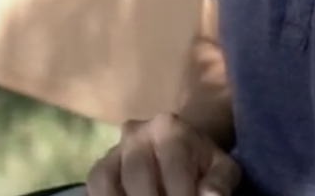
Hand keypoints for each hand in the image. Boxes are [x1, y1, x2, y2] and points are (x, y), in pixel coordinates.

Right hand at [86, 112, 240, 195]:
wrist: (180, 147)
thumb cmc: (203, 162)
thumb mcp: (221, 169)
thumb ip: (219, 183)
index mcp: (168, 127)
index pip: (173, 169)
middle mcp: (135, 133)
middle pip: (136, 175)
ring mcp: (113, 149)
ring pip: (105, 179)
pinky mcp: (100, 167)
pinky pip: (93, 186)